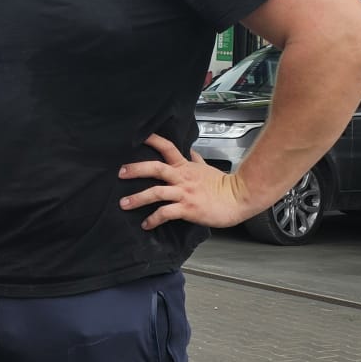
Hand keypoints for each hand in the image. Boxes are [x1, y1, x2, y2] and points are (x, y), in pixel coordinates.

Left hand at [118, 133, 260, 229]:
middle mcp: (182, 178)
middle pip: (155, 168)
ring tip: (124, 203)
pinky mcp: (187, 209)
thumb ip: (196, 160)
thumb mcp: (207, 168)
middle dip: (136, 169)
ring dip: (137, 198)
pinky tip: (146, 224)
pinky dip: (153, 219)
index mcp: (185, 167)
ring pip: (156, 192)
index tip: (139, 137)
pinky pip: (166, 213)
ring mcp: (184, 193)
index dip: (152, 140)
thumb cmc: (224, 185)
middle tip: (120, 172)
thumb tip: (191, 151)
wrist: (239, 198)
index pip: (167, 148)